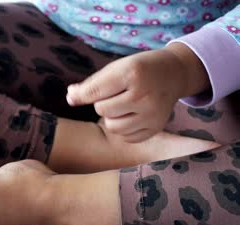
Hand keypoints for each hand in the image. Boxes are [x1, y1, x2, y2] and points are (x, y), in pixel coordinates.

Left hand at [66, 43, 208, 142]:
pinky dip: (123, 128)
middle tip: (113, 95)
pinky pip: (126, 137)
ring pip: (112, 127)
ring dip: (111, 118)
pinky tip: (131, 115)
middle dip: (102, 103)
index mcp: (132, 73)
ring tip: (121, 106)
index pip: (94, 92)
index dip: (80, 95)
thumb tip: (70, 98)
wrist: (174, 73)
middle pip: (102, 110)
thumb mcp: (116, 67)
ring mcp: (152, 114)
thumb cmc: (138, 69)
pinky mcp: (156, 128)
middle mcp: (144, 96)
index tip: (74, 95)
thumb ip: (92, 84)